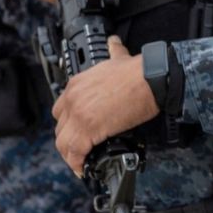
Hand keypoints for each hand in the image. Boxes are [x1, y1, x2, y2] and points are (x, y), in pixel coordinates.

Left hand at [52, 37, 158, 175]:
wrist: (152, 77)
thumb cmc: (140, 70)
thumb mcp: (119, 58)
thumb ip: (113, 51)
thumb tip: (113, 44)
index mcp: (77, 83)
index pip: (61, 109)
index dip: (69, 123)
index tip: (77, 132)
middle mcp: (72, 98)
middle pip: (60, 127)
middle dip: (69, 140)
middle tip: (80, 149)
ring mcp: (79, 114)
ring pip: (63, 143)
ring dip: (70, 155)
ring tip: (80, 163)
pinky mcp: (89, 129)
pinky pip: (75, 152)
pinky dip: (78, 163)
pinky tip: (84, 168)